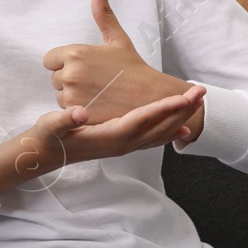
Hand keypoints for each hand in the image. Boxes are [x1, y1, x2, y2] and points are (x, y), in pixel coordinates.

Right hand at [0, 93, 204, 194]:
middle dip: (182, 110)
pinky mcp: (121, 144)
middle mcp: (121, 143)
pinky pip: (151, 139)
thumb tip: (80, 113)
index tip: (184, 97)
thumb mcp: (52, 126)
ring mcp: (123, 146)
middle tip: (201, 92)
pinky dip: (167, 131)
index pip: (143, 119)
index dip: (165, 108)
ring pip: (158, 134)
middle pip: (158, 126)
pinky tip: (177, 127)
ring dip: (179, 118)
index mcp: (110, 135)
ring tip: (196, 104)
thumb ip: (65, 120)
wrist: (45, 155)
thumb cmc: (48, 137)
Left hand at [43, 0, 203, 136]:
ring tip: (99, 92)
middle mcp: (70, 74)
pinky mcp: (78, 114)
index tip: (86, 67)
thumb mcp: (116, 38)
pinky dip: (79, 110)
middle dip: (70, 79)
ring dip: (74, 95)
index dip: (65, 63)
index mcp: (75, 53)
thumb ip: (102, 11)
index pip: (50, 60)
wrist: (151, 98)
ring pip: (60, 95)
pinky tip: (98, 105)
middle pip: (55, 78)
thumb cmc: (132, 67)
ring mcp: (72, 96)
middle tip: (96, 80)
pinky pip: (67, 112)